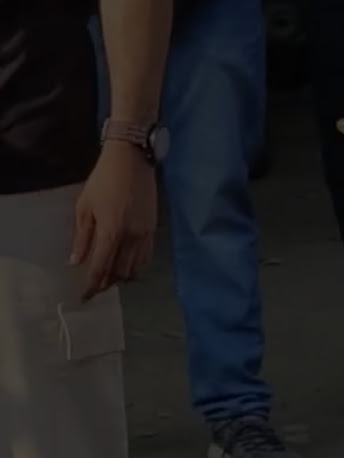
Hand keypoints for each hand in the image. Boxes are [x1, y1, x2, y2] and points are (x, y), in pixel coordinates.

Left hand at [71, 141, 157, 302]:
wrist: (132, 161)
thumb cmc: (103, 181)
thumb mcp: (84, 207)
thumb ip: (82, 237)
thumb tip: (76, 261)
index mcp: (111, 231)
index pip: (101, 267)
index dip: (91, 285)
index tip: (84, 296)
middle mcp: (131, 237)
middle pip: (120, 272)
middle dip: (106, 283)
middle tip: (95, 288)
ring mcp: (145, 233)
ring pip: (135, 267)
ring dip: (122, 277)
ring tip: (110, 279)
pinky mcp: (153, 228)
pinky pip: (146, 256)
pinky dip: (136, 266)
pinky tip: (128, 266)